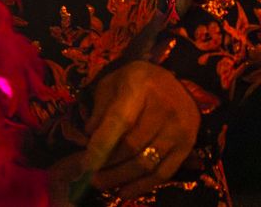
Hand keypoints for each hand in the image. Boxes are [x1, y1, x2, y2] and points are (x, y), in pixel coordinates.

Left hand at [81, 60, 199, 199]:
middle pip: (132, 146)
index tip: (85, 165)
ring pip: (147, 163)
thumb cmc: (134, 81)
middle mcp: (164, 107)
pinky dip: (142, 185)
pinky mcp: (189, 145)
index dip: (101, 145)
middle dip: (107, 165)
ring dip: (121, 178)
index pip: (119, 121)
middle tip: (88, 176)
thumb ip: (100, 110)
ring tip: (101, 184)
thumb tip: (88, 139)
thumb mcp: (111, 85)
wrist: (173, 81)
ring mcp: (180, 128)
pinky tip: (124, 191)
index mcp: (139, 85)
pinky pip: (164, 172)